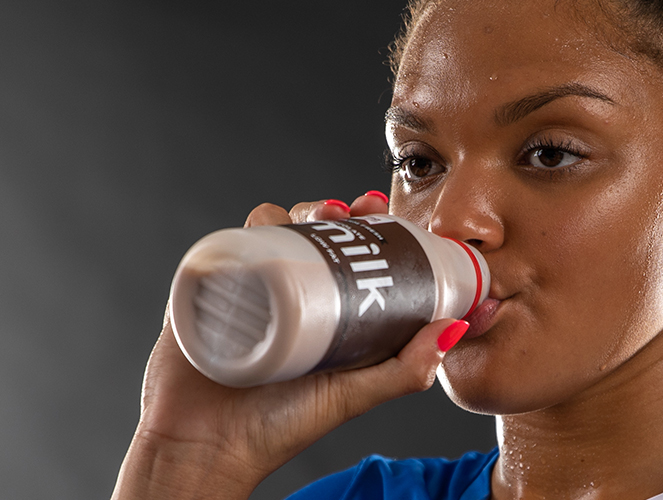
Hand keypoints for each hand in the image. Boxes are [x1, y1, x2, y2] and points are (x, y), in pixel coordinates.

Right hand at [112, 191, 468, 498]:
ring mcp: (250, 288)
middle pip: (313, 234)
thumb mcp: (353, 396)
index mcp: (326, 312)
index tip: (384, 213)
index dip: (368, 228)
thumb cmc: (279, 428)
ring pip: (274, 230)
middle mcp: (289, 295)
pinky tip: (271, 226)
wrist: (205, 448)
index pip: (350, 256)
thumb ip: (406, 370)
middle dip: (336, 211)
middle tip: (353, 212)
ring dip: (297, 211)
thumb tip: (457, 328)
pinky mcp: (211, 288)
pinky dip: (250, 226)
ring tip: (318, 218)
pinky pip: (230, 243)